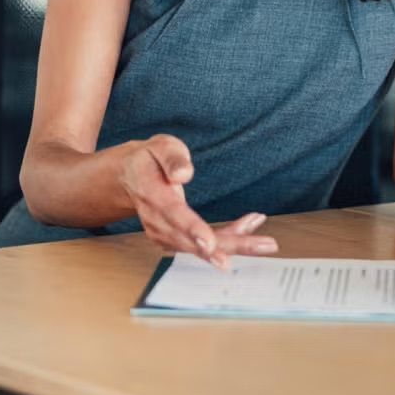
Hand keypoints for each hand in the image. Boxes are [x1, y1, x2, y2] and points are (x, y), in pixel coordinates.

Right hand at [119, 134, 278, 268]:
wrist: (131, 178)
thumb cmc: (150, 160)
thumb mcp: (159, 146)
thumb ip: (172, 157)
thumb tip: (183, 174)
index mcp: (152, 194)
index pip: (173, 214)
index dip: (192, 230)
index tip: (209, 243)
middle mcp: (156, 220)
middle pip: (193, 240)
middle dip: (230, 245)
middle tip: (264, 245)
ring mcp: (163, 234)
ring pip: (202, 247)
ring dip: (236, 242)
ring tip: (263, 235)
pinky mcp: (174, 240)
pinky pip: (204, 246)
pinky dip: (229, 239)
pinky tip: (250, 228)